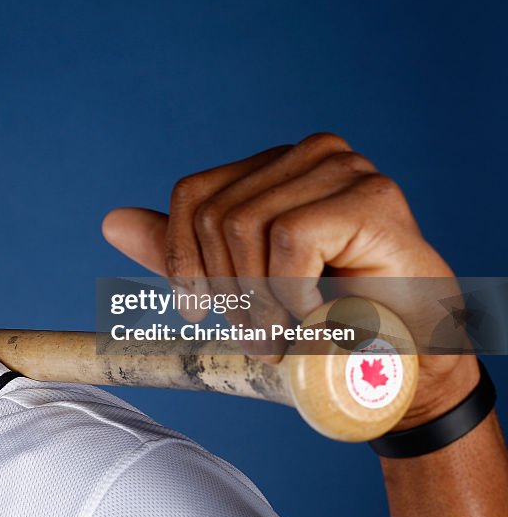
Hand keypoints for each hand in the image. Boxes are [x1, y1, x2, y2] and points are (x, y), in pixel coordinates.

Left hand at [102, 132, 478, 430]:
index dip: (181, 259)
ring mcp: (342, 167)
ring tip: (285, 334)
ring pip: (245, 226)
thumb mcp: (236, 287)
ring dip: (258, 301)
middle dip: (225, 290)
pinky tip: (317, 316)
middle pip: (214, 214)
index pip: (192, 194)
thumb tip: (110, 220)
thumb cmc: (320, 324)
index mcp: (272, 168)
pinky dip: (293, 294)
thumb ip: (182, 251)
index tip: (197, 312)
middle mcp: (307, 153)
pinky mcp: (370, 195)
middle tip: (257, 336)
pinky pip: (289, 240)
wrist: (406, 363)